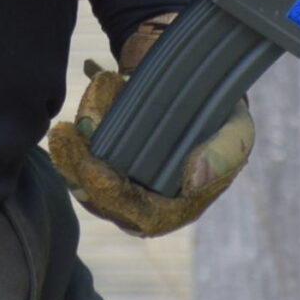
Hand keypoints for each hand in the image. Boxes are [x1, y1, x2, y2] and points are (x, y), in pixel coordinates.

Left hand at [47, 13, 253, 237]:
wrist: (196, 82)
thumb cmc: (221, 115)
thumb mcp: (236, 129)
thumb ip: (223, 153)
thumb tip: (194, 180)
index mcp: (181, 204)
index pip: (142, 216)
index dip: (115, 198)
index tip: (93, 169)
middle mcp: (148, 201)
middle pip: (105, 203)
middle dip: (81, 174)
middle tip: (67, 139)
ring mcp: (123, 183)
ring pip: (86, 186)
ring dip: (70, 161)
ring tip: (64, 132)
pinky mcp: (105, 162)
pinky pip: (79, 165)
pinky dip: (71, 147)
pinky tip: (68, 128)